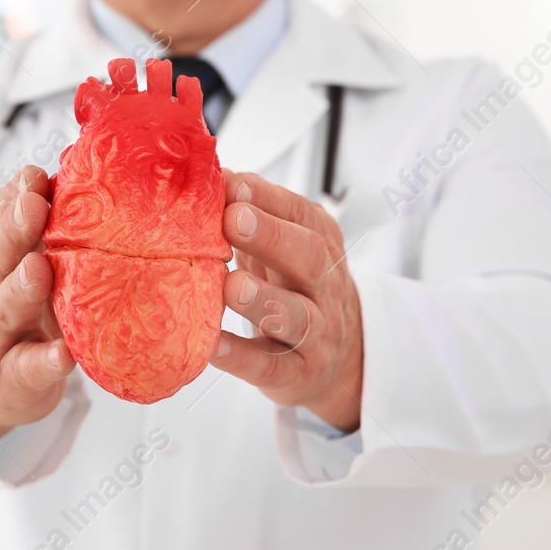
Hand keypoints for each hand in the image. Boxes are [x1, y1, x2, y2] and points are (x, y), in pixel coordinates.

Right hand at [0, 166, 75, 442]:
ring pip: (4, 308)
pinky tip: (65, 352)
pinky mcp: (14, 378)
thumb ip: (34, 228)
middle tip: (33, 204)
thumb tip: (60, 174)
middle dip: (13, 230)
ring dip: (20, 287)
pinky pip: (28, 368)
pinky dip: (45, 360)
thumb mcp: (16, 267)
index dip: (12, 198)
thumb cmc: (17, 317)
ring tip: (39, 268)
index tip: (33, 176)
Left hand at [209, 171, 363, 431]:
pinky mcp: (298, 375)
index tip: (232, 184)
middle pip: (311, 259)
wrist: (341, 359)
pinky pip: (271, 368)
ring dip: (264, 299)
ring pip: (298, 316)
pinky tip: (211, 346)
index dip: (268, 198)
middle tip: (233, 220)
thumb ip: (249, 213)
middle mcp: (326, 287)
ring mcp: (317, 334)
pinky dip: (241, 358)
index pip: (302, 215)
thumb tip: (209, 174)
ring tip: (230, 286)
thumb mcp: (281, 246)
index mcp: (322, 245)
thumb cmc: (294, 288)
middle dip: (273, 237)